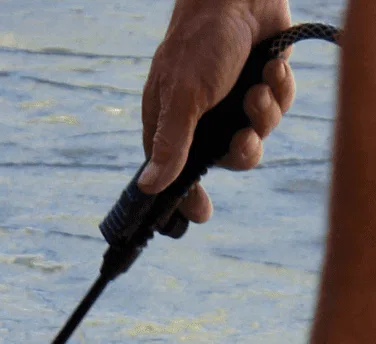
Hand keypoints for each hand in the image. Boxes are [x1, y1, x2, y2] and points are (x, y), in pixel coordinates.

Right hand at [138, 0, 295, 223]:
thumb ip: (171, 144)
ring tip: (260, 87)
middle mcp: (203, 121)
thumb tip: (148, 187)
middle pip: (226, 161)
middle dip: (242, 151)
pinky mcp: (262, 85)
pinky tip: (272, 67)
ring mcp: (234, 104)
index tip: (200, 214)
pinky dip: (279, 90)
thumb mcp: (183, 97)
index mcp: (173, 126)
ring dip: (264, 114)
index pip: (176, 175)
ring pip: (257, 136)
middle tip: (245, 138)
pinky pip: (277, 108)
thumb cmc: (201, 43)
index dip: (188, 198)